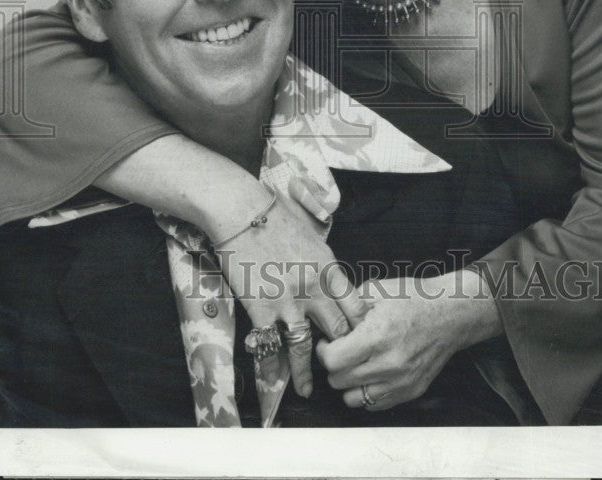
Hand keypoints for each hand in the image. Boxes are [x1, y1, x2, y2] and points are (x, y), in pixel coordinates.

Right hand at [215, 194, 366, 397]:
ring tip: (308, 390)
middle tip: (341, 368)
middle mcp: (313, 288)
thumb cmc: (275, 216)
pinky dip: (272, 367)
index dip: (361, 329)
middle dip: (341, 352)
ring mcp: (286, 302)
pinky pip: (269, 346)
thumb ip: (325, 264)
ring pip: (305, 347)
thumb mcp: (313, 236)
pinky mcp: (260, 309)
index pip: (355, 308)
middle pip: (337, 330)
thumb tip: (333, 282)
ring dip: (308, 372)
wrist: (240, 211)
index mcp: (329, 269)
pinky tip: (275, 380)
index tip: (360, 342)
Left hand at [316, 270, 502, 410]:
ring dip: (347, 382)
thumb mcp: (377, 290)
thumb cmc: (414, 299)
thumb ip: (348, 305)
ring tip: (355, 363)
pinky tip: (370, 373)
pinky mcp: (409, 392)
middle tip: (340, 350)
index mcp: (377, 336)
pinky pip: (374, 405)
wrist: (449, 314)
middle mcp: (388, 364)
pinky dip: (366, 392)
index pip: (332, 360)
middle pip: (338, 380)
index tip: (327, 342)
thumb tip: (328, 318)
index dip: (324, 350)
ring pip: (353, 398)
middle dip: (333, 365)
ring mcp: (400, 382)